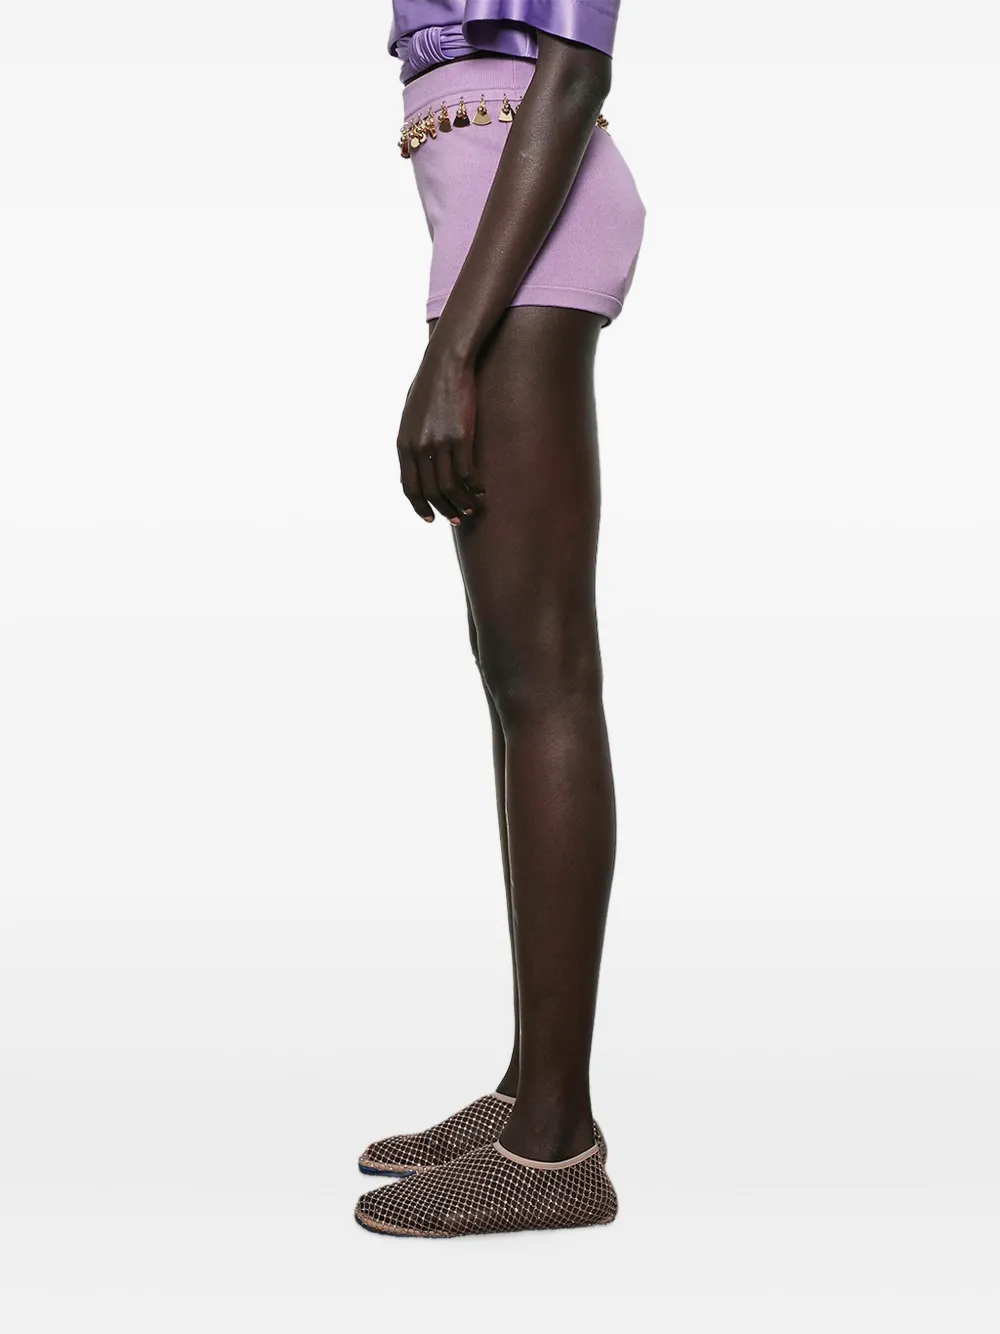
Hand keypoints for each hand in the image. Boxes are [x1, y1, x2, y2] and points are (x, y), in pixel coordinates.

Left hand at [396, 343, 484, 524]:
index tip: (431, 519)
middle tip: (457, 519)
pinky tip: (482, 492)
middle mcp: (419, 447)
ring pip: (450, 487)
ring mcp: (439, 443)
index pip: (410, 487)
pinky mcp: (460, 437)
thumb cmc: (430, 386)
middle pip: (431, 491)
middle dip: (445, 510)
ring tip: (472, 510)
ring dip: (462, 503)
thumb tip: (411, 467)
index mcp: (404, 444)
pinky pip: (468, 473)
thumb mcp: (410, 416)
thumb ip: (410, 443)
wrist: (446, 363)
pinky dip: (475, 487)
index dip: (420, 506)